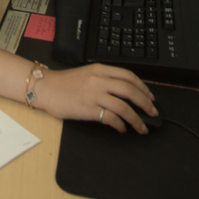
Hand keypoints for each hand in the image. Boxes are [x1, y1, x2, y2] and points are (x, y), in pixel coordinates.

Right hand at [34, 64, 156, 133]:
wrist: (45, 88)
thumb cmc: (64, 83)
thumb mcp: (87, 73)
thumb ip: (104, 79)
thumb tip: (124, 92)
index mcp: (100, 69)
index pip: (128, 76)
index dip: (143, 87)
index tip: (150, 96)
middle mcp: (99, 80)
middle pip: (130, 90)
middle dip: (146, 103)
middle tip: (153, 112)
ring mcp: (94, 94)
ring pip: (124, 106)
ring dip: (137, 119)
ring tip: (142, 127)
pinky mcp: (88, 109)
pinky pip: (111, 118)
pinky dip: (120, 125)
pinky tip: (122, 128)